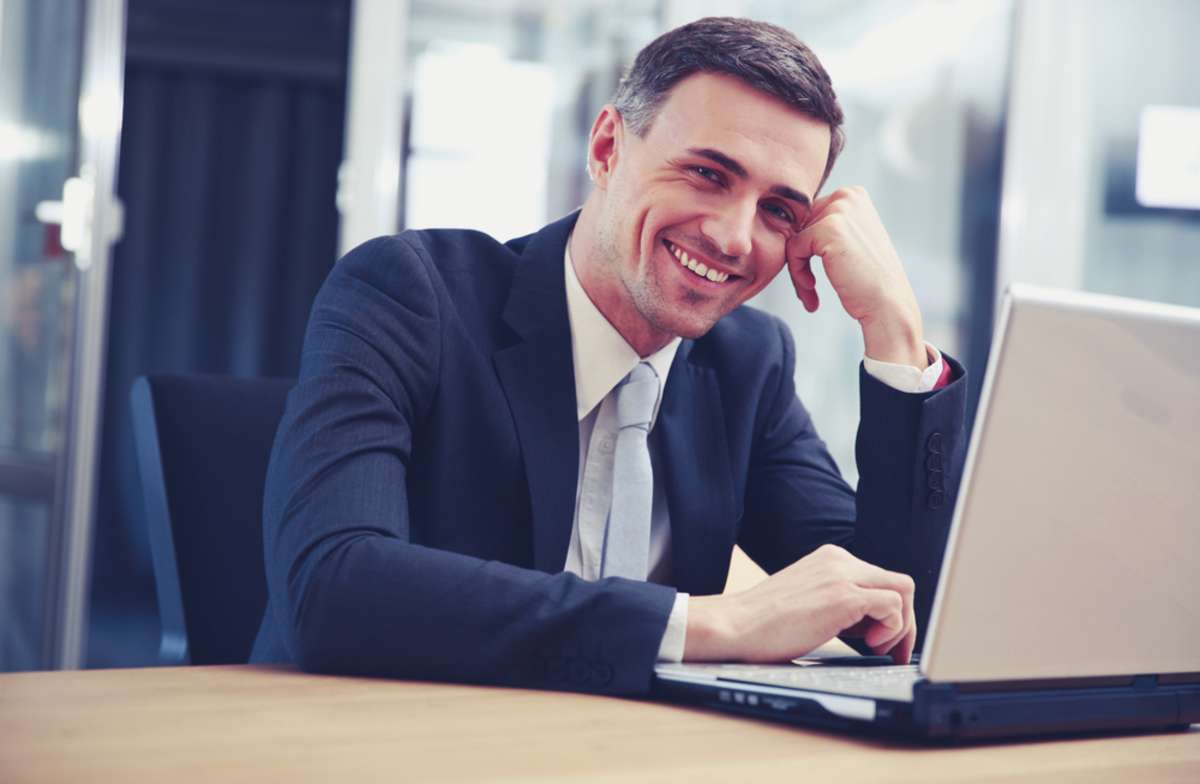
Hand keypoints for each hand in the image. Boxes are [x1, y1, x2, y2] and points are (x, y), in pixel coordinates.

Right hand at [684, 544, 916, 663]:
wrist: (735, 625)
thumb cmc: (764, 622)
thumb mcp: (807, 599)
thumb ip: (836, 599)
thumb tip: (868, 624)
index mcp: (830, 559)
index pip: (881, 578)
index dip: (891, 613)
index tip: (884, 640)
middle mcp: (839, 560)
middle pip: (899, 582)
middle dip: (905, 621)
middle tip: (892, 650)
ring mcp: (842, 575)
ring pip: (903, 590)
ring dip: (900, 626)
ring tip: (875, 648)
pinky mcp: (844, 596)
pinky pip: (893, 607)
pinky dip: (891, 630)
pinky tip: (866, 645)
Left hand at [786, 187, 926, 367]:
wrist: (887, 302)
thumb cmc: (868, 280)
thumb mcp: (851, 241)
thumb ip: (829, 227)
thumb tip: (791, 223)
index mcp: (854, 195)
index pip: (809, 215)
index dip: (806, 247)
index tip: (812, 273)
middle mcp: (848, 196)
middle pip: (799, 225)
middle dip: (799, 257)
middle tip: (808, 286)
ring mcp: (839, 210)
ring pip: (794, 237)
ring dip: (797, 269)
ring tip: (809, 291)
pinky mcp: (827, 228)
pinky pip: (793, 248)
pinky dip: (796, 272)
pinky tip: (811, 289)